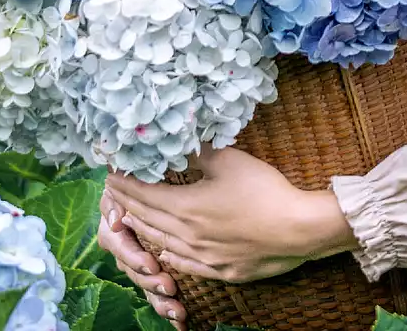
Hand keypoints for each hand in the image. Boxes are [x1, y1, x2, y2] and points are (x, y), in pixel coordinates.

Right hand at [98, 187, 185, 329]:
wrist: (167, 181)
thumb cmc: (146, 177)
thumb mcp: (131, 179)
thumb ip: (120, 195)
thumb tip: (116, 219)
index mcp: (115, 225)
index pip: (118, 243)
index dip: (133, 256)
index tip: (151, 265)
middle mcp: (124, 245)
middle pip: (131, 269)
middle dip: (149, 282)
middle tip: (169, 288)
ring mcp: (137, 260)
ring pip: (144, 284)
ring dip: (158, 299)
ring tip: (177, 311)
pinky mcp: (153, 271)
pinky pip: (156, 291)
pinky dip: (167, 306)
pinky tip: (180, 322)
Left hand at [105, 147, 357, 284]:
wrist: (297, 230)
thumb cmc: (265, 192)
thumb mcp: (230, 161)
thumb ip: (200, 151)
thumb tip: (180, 136)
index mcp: (185, 206)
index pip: (143, 195)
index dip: (124, 184)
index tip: (109, 173)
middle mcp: (186, 235)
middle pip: (146, 219)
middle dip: (126, 204)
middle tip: (111, 193)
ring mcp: (201, 256)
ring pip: (160, 243)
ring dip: (141, 229)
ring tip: (128, 219)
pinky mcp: (218, 270)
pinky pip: (182, 264)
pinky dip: (167, 254)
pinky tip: (164, 251)